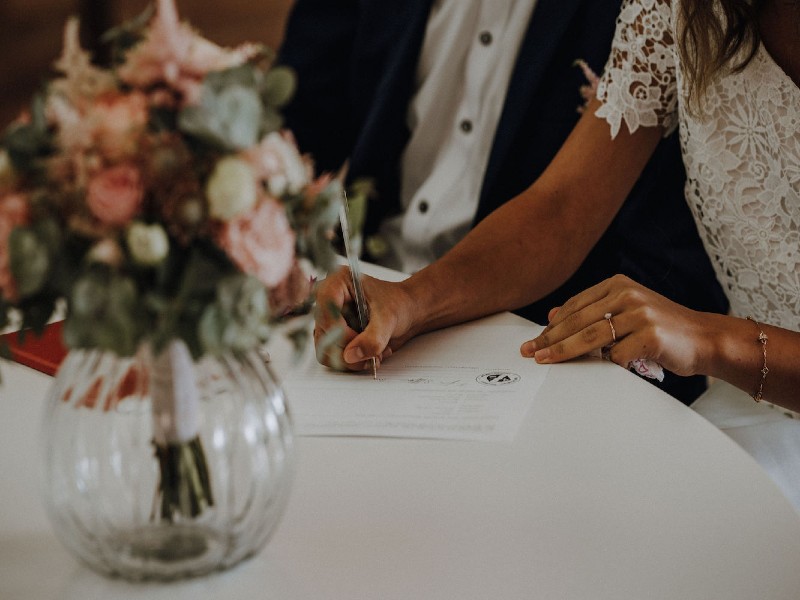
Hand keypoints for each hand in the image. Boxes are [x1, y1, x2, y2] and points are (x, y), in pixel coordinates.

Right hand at [313, 267, 417, 370]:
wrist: (406, 312)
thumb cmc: (398, 304)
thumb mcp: (389, 317)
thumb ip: (373, 337)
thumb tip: (350, 355)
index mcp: (338, 282)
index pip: (326, 308)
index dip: (339, 329)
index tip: (358, 340)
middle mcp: (328, 300)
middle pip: (323, 332)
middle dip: (348, 349)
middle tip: (372, 354)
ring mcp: (328, 320)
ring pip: (324, 349)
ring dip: (350, 359)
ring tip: (375, 354)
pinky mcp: (332, 336)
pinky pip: (332, 357)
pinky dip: (351, 362)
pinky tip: (370, 354)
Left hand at [520, 274, 714, 376]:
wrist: (705, 338)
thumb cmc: (662, 328)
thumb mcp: (627, 310)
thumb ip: (594, 311)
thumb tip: (553, 317)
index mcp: (618, 284)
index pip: (575, 306)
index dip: (552, 326)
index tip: (534, 341)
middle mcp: (628, 294)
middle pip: (578, 321)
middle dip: (550, 339)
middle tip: (530, 352)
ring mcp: (640, 314)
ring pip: (591, 336)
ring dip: (564, 351)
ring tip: (546, 360)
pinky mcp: (651, 336)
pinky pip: (617, 355)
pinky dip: (607, 365)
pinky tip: (604, 370)